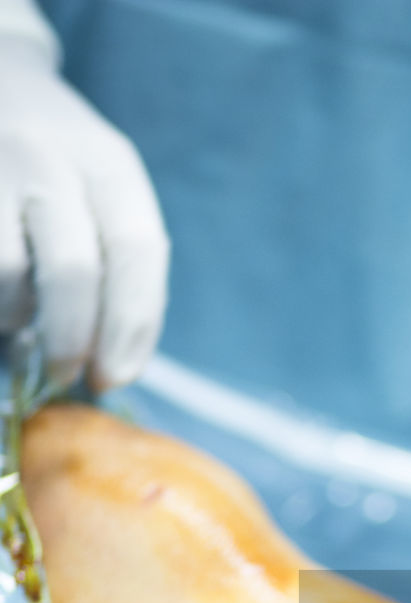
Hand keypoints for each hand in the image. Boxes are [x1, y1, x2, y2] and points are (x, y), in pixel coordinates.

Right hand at [0, 27, 168, 388]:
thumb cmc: (60, 166)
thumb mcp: (104, 193)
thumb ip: (120, 267)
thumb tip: (113, 368)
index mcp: (107, 163)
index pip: (136, 250)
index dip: (130, 325)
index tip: (115, 376)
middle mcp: (48, 156)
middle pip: (72, 270)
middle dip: (73, 339)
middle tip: (68, 376)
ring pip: (8, 273)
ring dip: (15, 318)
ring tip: (20, 325)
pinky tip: (2, 305)